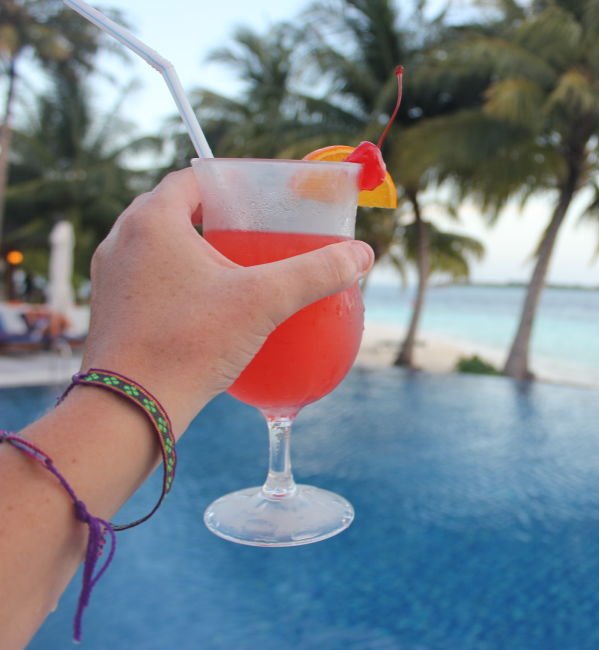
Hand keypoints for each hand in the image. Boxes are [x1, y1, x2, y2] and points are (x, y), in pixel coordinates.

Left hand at [81, 169, 373, 432]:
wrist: (130, 410)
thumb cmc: (191, 345)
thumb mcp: (263, 302)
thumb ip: (315, 272)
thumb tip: (362, 255)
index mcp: (151, 219)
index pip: (195, 178)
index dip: (234, 182)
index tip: (265, 198)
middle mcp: (123, 239)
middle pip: (179, 210)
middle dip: (220, 217)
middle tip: (259, 232)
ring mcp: (111, 277)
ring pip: (163, 247)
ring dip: (199, 250)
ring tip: (240, 270)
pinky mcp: (113, 311)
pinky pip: (152, 280)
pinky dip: (182, 282)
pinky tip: (212, 309)